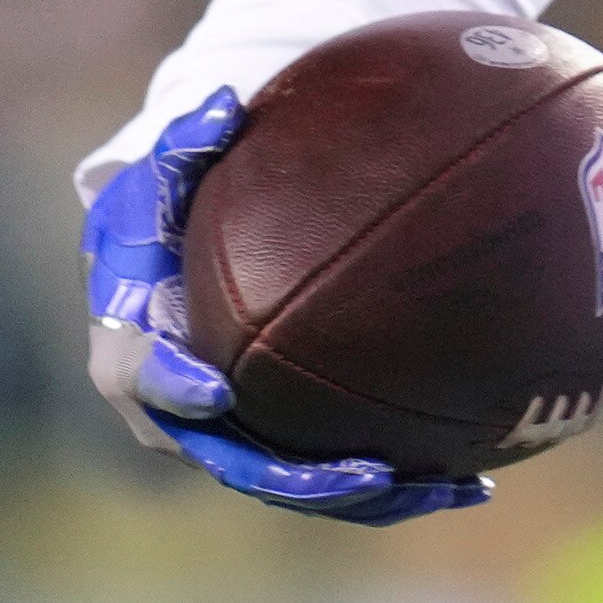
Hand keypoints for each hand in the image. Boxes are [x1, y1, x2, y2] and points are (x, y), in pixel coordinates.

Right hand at [81, 87, 489, 525]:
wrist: (176, 256)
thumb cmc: (173, 203)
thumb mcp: (171, 163)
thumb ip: (190, 141)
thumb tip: (221, 104)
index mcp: (129, 345)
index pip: (136, 375)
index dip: (168, 388)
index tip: (216, 390)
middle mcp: (174, 410)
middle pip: (229, 460)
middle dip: (294, 478)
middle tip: (364, 470)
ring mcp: (228, 439)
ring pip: (293, 486)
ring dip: (365, 498)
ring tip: (443, 489)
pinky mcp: (278, 446)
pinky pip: (335, 473)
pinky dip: (399, 482)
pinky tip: (473, 480)